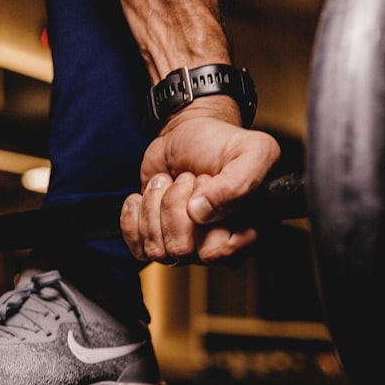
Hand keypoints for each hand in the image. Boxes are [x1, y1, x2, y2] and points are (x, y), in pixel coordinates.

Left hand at [120, 97, 280, 264]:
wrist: (190, 133)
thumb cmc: (223, 144)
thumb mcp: (251, 152)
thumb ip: (237, 184)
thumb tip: (199, 212)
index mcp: (245, 233)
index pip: (218, 250)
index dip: (206, 216)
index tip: (207, 181)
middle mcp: (215, 245)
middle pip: (182, 249)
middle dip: (175, 205)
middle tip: (187, 178)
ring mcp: (185, 244)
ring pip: (158, 249)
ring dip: (155, 205)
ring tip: (168, 181)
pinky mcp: (157, 238)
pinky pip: (137, 248)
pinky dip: (133, 217)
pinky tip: (144, 196)